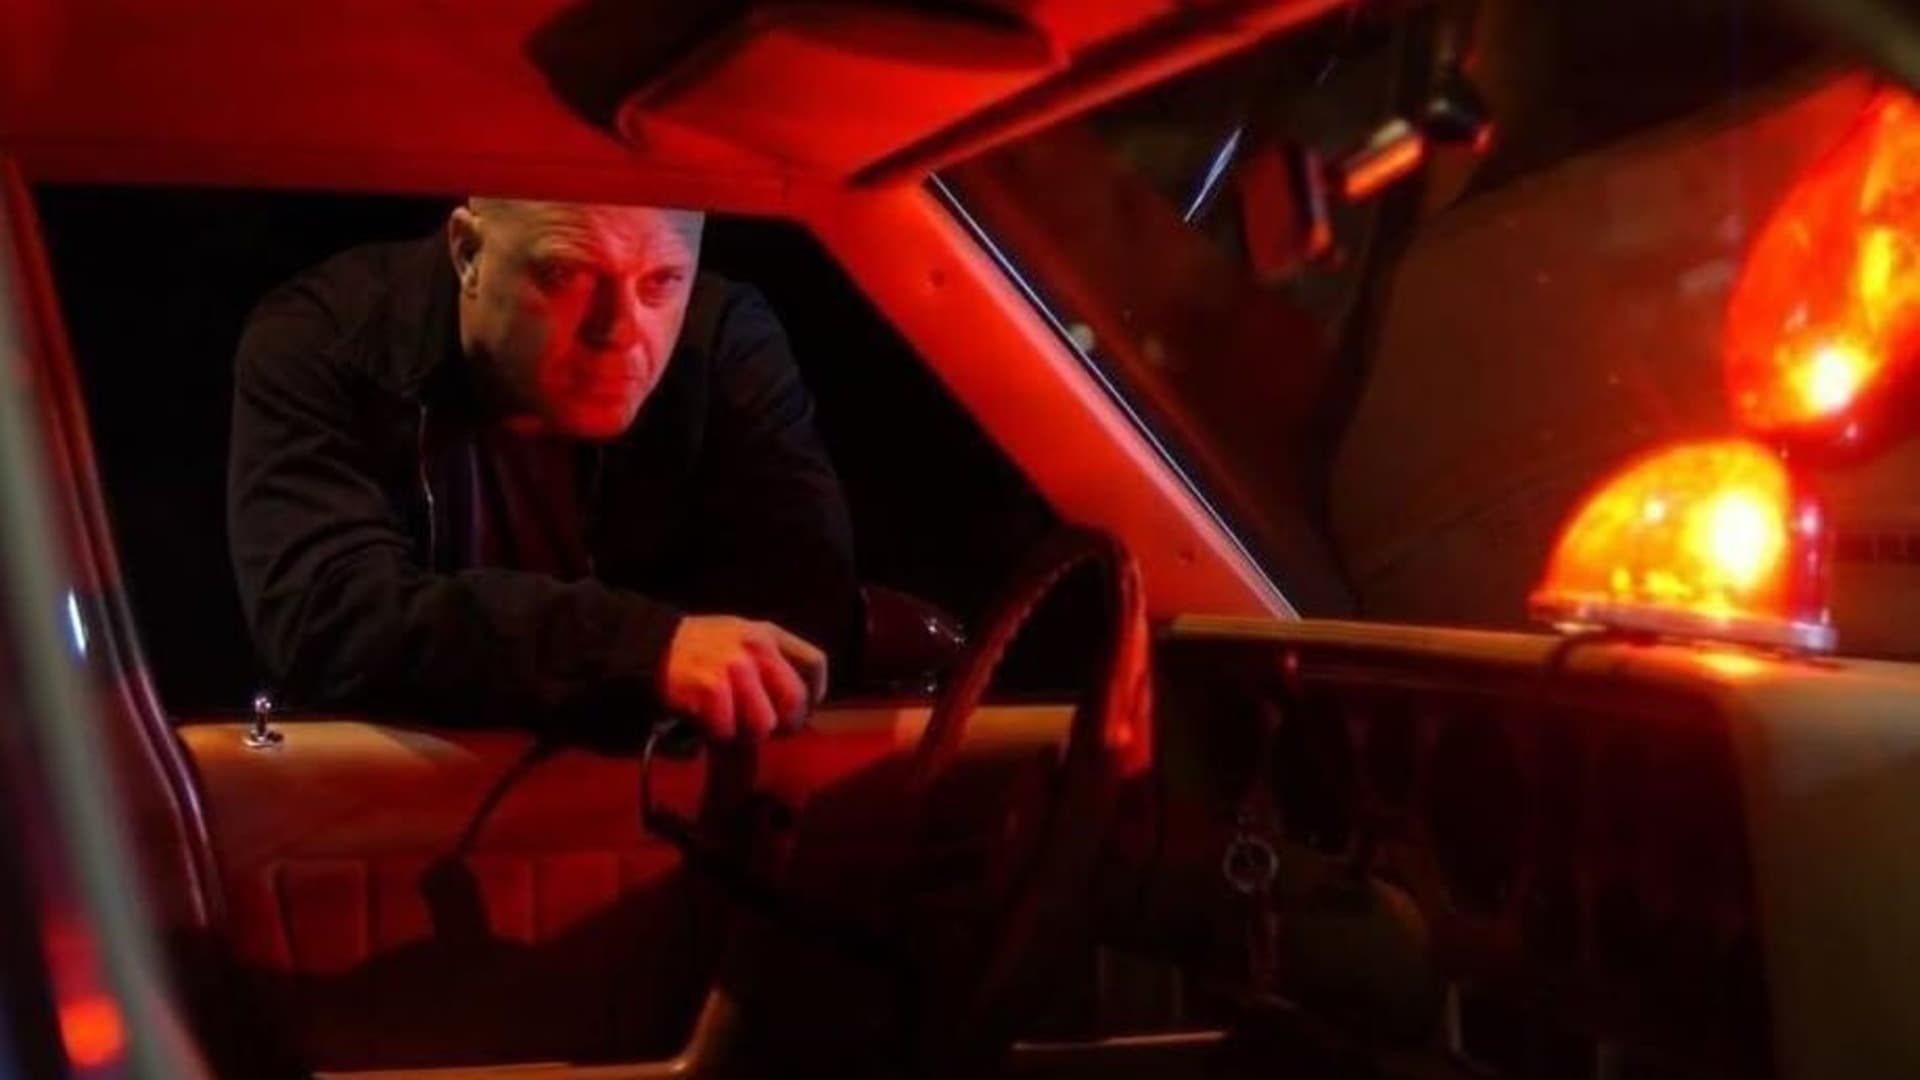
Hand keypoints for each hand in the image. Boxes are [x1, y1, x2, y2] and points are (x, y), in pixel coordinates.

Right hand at [659, 616, 827, 739]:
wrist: (649, 645)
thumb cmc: (700, 649)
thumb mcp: (741, 639)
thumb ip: (770, 663)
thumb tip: (798, 705)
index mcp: (768, 633)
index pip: (815, 663)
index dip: (814, 695)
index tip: (800, 711)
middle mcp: (757, 647)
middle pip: (795, 700)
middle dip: (784, 724)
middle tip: (765, 729)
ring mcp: (735, 667)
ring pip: (764, 723)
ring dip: (746, 733)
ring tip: (729, 724)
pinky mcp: (711, 687)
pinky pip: (729, 730)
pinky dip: (717, 734)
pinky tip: (706, 722)